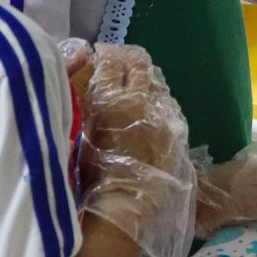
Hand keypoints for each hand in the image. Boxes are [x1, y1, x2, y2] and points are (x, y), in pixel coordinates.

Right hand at [84, 45, 183, 176]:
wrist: (129, 201)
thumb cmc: (94, 173)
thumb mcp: (80, 134)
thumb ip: (86, 105)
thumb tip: (88, 85)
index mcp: (111, 99)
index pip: (110, 62)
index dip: (105, 55)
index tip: (101, 55)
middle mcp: (139, 99)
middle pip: (138, 63)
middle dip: (127, 58)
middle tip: (119, 61)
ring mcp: (162, 112)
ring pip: (156, 81)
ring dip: (144, 79)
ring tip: (134, 86)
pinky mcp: (176, 127)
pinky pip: (167, 103)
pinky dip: (157, 100)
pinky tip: (150, 108)